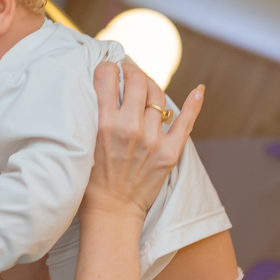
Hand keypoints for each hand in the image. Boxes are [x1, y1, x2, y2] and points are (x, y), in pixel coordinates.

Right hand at [84, 58, 204, 219]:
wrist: (110, 213)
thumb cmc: (89, 180)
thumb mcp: (81, 144)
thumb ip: (91, 117)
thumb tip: (101, 87)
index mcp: (103, 124)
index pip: (107, 76)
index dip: (108, 66)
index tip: (109, 68)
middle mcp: (129, 128)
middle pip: (137, 80)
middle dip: (132, 70)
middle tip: (128, 72)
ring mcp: (152, 140)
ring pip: (157, 96)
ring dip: (151, 86)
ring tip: (144, 87)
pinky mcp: (169, 152)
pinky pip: (186, 121)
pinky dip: (193, 103)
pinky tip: (199, 90)